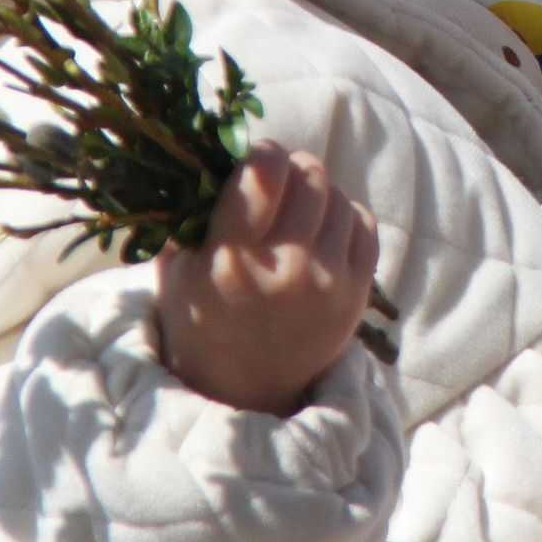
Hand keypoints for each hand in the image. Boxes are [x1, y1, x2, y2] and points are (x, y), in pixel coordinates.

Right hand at [156, 144, 379, 415]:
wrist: (246, 388)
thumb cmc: (202, 317)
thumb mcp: (177, 269)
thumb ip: (189, 213)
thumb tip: (214, 153)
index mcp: (231, 259)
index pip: (264, 174)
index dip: (263, 152)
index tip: (255, 160)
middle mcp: (285, 268)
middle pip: (310, 174)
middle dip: (292, 168)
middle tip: (279, 184)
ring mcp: (326, 282)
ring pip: (339, 195)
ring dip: (318, 193)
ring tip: (298, 212)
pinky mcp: (355, 294)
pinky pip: (363, 224)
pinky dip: (344, 217)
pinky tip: (322, 232)